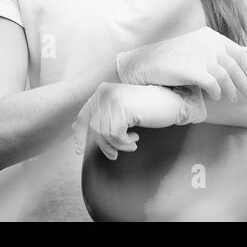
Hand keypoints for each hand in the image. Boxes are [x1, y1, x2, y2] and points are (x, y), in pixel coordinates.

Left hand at [71, 83, 206, 159]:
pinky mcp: (122, 109)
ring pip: (104, 133)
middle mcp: (104, 93)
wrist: (171, 102)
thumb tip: (75, 128)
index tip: (81, 150)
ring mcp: (113, 100)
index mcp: (101, 91)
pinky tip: (135, 139)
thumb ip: (100, 116)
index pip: (83, 116)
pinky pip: (115, 135)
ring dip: (117, 144)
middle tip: (114, 154)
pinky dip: (124, 142)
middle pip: (93, 128)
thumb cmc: (147, 107)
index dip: (80, 135)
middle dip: (103, 145)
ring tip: (130, 144)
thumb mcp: (120, 110)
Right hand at [116, 26, 246, 100]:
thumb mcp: (197, 45)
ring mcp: (201, 56)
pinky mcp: (194, 70)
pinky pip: (214, 84)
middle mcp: (207, 43)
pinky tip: (216, 97)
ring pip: (226, 76)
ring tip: (234, 99)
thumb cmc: (171, 56)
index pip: (236, 51)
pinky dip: (217, 92)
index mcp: (209, 35)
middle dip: (245, 81)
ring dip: (232, 89)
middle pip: (234, 64)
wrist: (146, 62)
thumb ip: (221, 48)